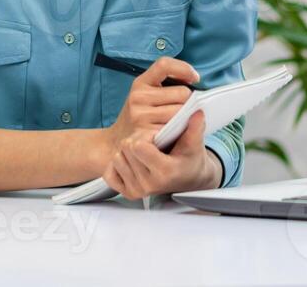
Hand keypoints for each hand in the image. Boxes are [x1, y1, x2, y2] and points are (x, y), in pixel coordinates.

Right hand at [100, 56, 198, 155]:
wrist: (117, 142)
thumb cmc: (138, 116)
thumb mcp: (144, 94)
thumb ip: (163, 85)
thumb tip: (194, 79)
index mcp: (139, 83)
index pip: (164, 65)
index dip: (183, 68)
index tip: (195, 77)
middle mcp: (138, 97)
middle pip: (182, 93)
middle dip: (188, 101)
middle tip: (182, 109)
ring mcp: (141, 117)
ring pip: (181, 112)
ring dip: (185, 118)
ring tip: (175, 122)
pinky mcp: (146, 135)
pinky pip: (175, 129)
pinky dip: (178, 131)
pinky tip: (172, 133)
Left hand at [102, 109, 219, 200]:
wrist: (187, 179)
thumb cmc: (189, 160)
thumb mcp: (194, 144)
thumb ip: (195, 128)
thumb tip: (197, 113)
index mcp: (165, 171)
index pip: (138, 146)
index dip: (146, 135)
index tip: (156, 135)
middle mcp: (150, 184)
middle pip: (126, 149)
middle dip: (136, 141)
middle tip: (149, 142)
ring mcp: (138, 190)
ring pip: (117, 158)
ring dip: (127, 152)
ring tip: (142, 152)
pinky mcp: (128, 194)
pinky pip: (109, 173)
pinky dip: (118, 165)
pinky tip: (132, 162)